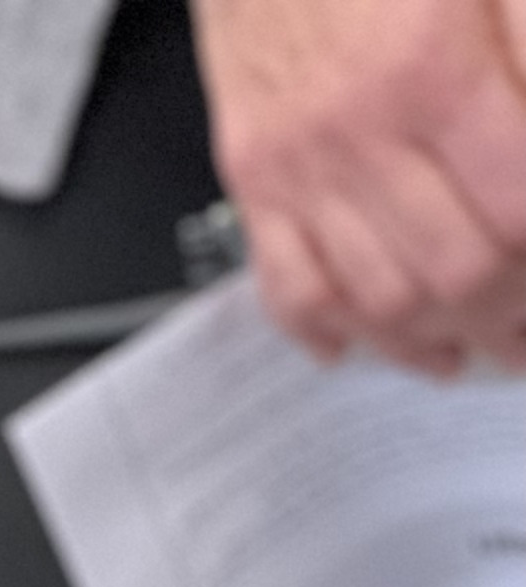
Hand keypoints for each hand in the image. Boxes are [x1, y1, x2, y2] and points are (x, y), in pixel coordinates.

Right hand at [192, 0, 525, 370]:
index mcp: (432, 69)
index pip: (517, 208)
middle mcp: (358, 130)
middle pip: (454, 274)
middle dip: (510, 317)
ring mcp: (299, 163)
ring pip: (377, 301)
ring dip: (436, 342)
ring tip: (479, 348)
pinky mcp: (256, 172)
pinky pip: (289, 286)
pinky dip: (332, 333)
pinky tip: (368, 344)